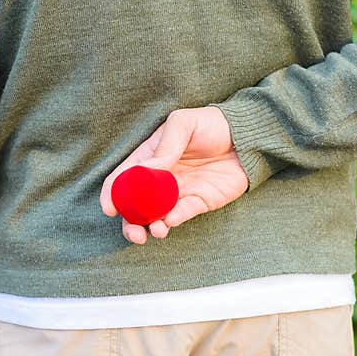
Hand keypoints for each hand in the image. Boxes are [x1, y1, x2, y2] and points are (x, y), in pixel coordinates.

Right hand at [100, 107, 248, 243]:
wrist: (247, 136)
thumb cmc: (211, 124)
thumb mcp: (183, 123)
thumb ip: (165, 146)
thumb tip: (148, 169)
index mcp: (149, 158)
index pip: (123, 178)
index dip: (112, 193)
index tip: (110, 208)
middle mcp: (159, 179)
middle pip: (135, 205)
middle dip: (130, 222)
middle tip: (133, 232)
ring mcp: (178, 192)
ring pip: (156, 216)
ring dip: (151, 226)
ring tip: (155, 231)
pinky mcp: (198, 202)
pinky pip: (182, 214)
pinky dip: (174, 220)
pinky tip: (171, 221)